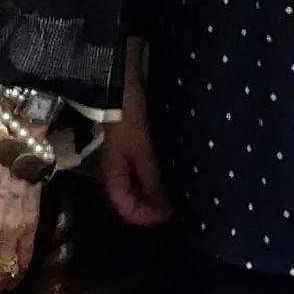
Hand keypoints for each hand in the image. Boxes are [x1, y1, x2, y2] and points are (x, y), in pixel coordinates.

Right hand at [99, 56, 173, 226]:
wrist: (115, 75)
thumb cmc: (128, 114)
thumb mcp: (142, 149)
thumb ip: (152, 182)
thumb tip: (165, 214)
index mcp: (111, 173)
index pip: (128, 210)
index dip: (151, 217)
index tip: (175, 212)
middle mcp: (114, 168)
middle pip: (134, 199)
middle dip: (157, 205)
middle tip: (182, 200)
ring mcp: (122, 154)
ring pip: (140, 184)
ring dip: (159, 189)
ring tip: (181, 185)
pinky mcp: (131, 141)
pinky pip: (145, 168)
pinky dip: (159, 173)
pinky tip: (173, 166)